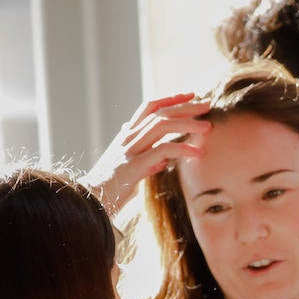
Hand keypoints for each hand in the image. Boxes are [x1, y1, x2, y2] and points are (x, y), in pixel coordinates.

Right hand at [83, 94, 211, 215]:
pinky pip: (161, 152)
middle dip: (185, 107)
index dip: (170, 99)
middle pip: (159, 114)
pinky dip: (182, 149)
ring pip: (160, 127)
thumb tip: (160, 157)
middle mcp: (127, 139)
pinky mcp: (133, 167)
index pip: (148, 108)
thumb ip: (143, 158)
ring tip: (208, 126)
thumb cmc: (112, 188)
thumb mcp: (129, 168)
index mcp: (126, 136)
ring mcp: (129, 152)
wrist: (90, 203)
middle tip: (208, 104)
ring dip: (187, 124)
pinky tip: (197, 152)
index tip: (191, 95)